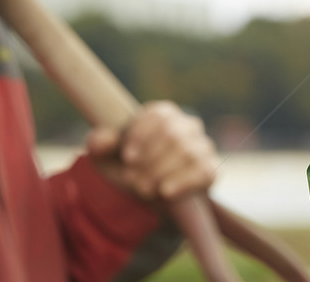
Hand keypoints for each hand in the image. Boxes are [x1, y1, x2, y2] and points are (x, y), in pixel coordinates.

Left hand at [86, 101, 219, 200]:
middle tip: (132, 179)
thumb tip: (102, 139)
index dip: (142, 136)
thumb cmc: (127, 168)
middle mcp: (187, 125)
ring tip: (143, 189)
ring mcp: (202, 147)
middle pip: (173, 135)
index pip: (159, 116)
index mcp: (163, 114)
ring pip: (189, 153)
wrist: (147, 196)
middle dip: (150, 160)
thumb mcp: (106, 157)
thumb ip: (100, 143)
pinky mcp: (209, 170)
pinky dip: (183, 183)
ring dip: (162, 173)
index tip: (128, 158)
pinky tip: (166, 192)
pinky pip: (203, 172)